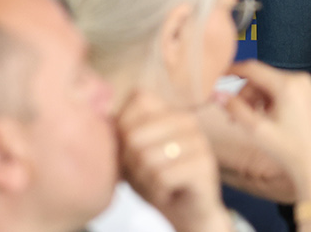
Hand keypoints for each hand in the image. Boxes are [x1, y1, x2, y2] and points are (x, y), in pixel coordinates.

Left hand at [117, 90, 231, 231]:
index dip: (124, 128)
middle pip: (135, 135)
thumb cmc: (156, 180)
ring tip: (156, 183)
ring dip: (144, 180)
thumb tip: (106, 120)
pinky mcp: (203, 164)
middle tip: (145, 173)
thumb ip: (122, 133)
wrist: (187, 212)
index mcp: (171, 111)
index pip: (138, 98)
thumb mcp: (132, 154)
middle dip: (131, 163)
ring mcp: (198, 140)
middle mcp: (187, 120)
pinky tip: (167, 192)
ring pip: (147, 158)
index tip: (131, 150)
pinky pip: (162, 177)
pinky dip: (157, 191)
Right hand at [219, 60, 310, 199]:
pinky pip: (279, 89)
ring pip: (268, 83)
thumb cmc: (289, 151)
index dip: (231, 72)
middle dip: (243, 93)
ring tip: (243, 120)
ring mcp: (305, 85)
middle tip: (230, 113)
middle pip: (260, 77)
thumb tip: (217, 93)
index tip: (217, 80)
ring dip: (253, 98)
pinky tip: (259, 117)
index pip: (252, 68)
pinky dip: (266, 99)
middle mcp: (300, 79)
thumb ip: (235, 109)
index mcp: (289, 85)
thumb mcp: (256, 130)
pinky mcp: (307, 93)